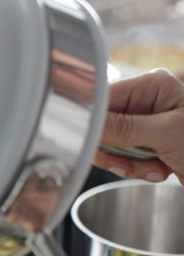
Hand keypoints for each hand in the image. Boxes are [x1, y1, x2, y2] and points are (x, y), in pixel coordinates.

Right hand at [93, 69, 183, 185]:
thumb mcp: (165, 134)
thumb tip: (90, 125)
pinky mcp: (154, 143)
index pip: (104, 99)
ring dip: (132, 164)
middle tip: (127, 164)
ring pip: (117, 146)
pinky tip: (163, 170)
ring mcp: (151, 124)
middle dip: (116, 150)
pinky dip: (143, 169)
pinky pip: (131, 158)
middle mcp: (149, 102)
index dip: (95, 124)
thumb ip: (124, 128)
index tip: (92, 144)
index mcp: (152, 86)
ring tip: (157, 168)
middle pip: (107, 126)